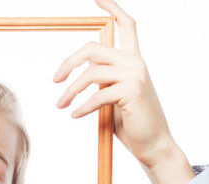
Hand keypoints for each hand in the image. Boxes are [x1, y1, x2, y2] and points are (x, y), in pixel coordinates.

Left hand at [54, 0, 194, 183]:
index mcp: (134, 61)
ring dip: (70, 91)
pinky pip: (97, 95)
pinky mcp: (132, 92)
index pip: (126, 26)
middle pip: (93, 49)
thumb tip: (83, 73)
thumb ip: (103, 82)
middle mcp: (136, 63)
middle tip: (55, 81)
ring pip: (90, 74)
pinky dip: (82, 107)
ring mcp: (136, 76)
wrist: (153, 145)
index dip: (112, 9)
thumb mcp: (114, 98)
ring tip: (60, 105)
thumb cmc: (133, 124)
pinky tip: (74, 115)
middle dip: (68, 63)